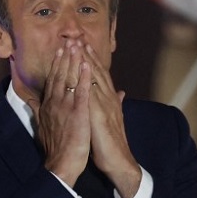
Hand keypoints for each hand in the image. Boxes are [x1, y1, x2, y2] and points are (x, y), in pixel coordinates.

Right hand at [28, 41, 91, 187]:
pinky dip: (83, 79)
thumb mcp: (43, 125)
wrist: (61, 165)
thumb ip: (38, 109)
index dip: (58, 63)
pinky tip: (87, 65)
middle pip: (59, 75)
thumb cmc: (56, 147)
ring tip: (77, 45)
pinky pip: (81, 93)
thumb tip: (30, 99)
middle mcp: (55, 104)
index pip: (54, 80)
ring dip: (73, 61)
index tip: (61, 48)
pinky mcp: (77, 115)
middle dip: (64, 57)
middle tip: (69, 39)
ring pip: (69, 80)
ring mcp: (65, 108)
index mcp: (50, 105)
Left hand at [84, 43, 140, 197]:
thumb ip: (113, 104)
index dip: (90, 59)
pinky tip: (79, 71)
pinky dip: (85, 81)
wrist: (119, 160)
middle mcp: (108, 99)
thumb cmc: (111, 142)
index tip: (82, 44)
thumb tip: (119, 93)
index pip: (98, 75)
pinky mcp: (100, 115)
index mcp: (109, 100)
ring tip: (77, 46)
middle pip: (96, 72)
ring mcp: (105, 106)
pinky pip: (92, 94)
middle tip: (77, 37)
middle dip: (86, 54)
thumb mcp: (111, 119)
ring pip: (94, 79)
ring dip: (85, 61)